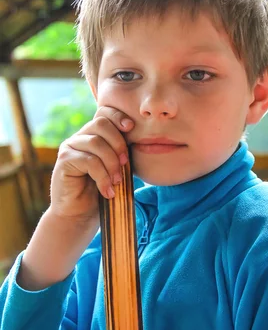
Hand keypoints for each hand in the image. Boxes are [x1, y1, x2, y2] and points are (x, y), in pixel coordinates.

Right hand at [49, 106, 133, 222]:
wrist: (79, 215)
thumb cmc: (100, 192)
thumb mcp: (116, 169)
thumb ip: (122, 153)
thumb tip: (140, 140)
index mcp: (93, 135)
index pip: (104, 113)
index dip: (118, 116)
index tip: (131, 128)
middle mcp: (79, 137)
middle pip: (101, 124)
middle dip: (118, 143)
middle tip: (125, 163)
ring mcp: (69, 147)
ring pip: (96, 143)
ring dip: (112, 163)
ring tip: (117, 182)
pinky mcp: (64, 161)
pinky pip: (89, 161)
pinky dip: (102, 177)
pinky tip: (107, 191)